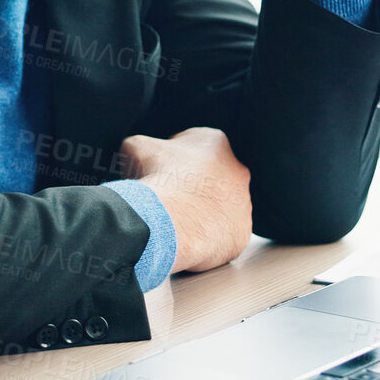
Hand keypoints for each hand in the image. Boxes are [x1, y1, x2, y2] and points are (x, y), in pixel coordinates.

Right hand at [121, 127, 252, 273]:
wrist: (168, 222)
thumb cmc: (157, 181)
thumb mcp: (136, 148)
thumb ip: (142, 145)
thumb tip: (137, 152)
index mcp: (215, 142)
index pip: (196, 148)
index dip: (174, 161)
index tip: (162, 173)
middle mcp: (237, 171)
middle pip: (212, 177)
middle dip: (193, 187)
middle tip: (170, 198)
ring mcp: (243, 204)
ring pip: (221, 208)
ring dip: (203, 213)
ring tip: (177, 220)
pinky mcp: (241, 233)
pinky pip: (223, 235)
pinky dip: (207, 237)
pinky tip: (188, 237)